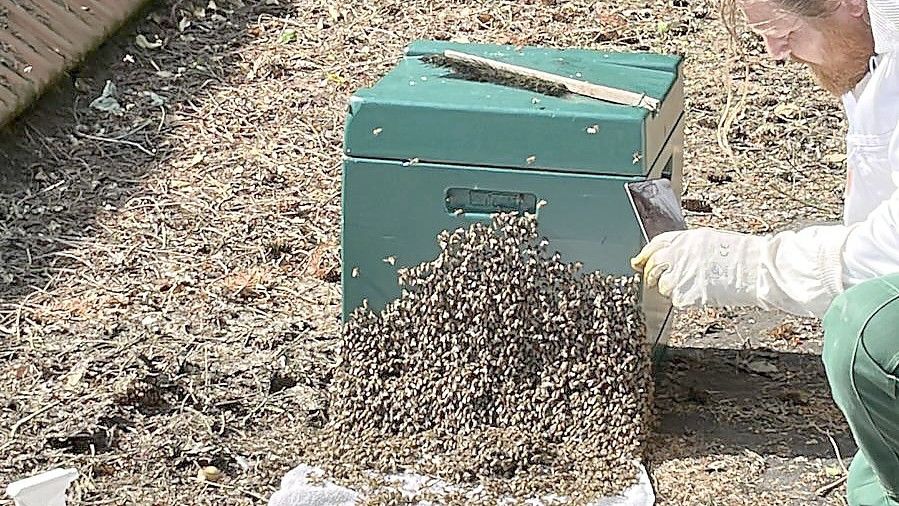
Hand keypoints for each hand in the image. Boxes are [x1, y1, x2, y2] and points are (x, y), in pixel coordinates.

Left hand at [630, 228, 765, 307]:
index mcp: (686, 238)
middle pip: (652, 267)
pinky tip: (699, 295)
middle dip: (650, 275)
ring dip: (671, 289)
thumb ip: (687, 248)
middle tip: (651, 281)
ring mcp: (682, 274)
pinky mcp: (688, 293)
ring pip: (663, 286)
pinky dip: (685, 300)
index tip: (638, 262)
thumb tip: (672, 256)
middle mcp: (680, 254)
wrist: (758, 268)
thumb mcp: (710, 241)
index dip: (645, 255)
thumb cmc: (742, 255)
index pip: (655, 245)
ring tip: (690, 288)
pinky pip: (678, 300)